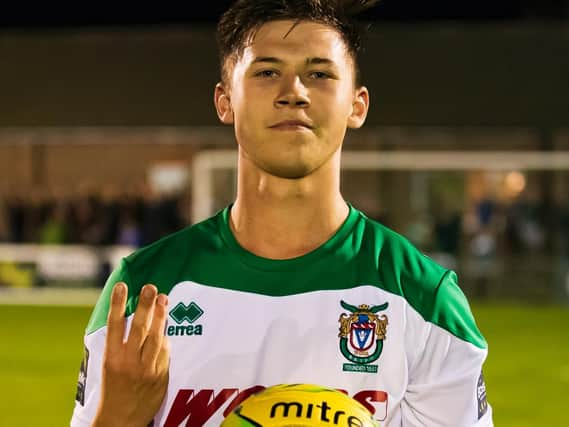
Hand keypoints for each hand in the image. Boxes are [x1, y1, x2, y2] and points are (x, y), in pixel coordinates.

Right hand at [92, 282, 169, 426]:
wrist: (120, 420)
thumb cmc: (113, 389)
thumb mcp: (109, 365)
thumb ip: (121, 344)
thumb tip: (137, 318)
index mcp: (111, 358)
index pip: (115, 325)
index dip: (118, 304)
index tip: (122, 285)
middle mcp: (128, 362)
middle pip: (139, 328)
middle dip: (146, 305)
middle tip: (150, 287)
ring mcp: (145, 369)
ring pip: (155, 338)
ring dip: (160, 317)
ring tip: (163, 299)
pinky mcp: (159, 376)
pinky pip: (165, 352)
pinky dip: (165, 338)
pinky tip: (166, 325)